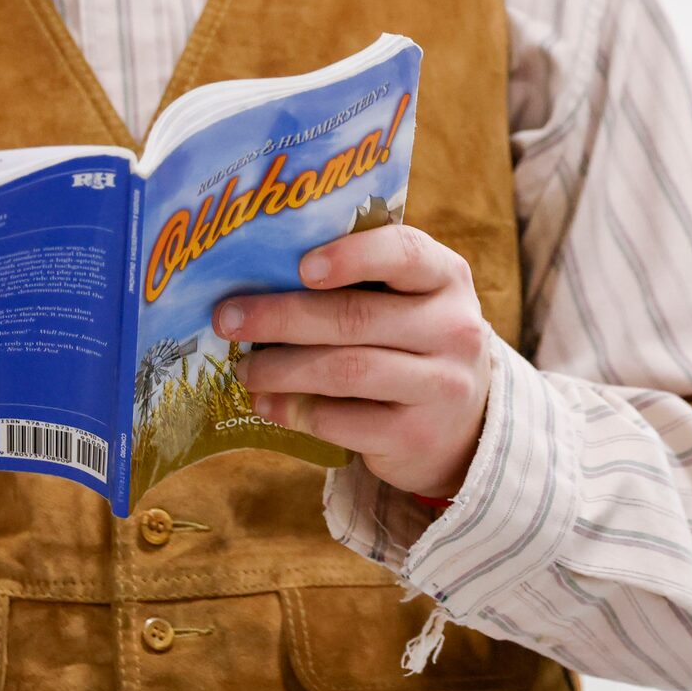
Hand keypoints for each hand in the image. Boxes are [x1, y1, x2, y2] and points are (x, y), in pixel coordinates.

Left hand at [212, 223, 492, 500]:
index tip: (300, 266)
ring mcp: (441, 386)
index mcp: (446, 277)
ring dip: (281, 368)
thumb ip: (358, 279)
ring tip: (244, 367)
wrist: (464, 427)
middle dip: (280, 317)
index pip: (405, 253)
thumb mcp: (408, 300)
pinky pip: (343, 421)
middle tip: (227, 318)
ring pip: (345, 370)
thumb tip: (257, 272)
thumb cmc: (412, 342)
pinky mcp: (416, 436)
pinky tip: (266, 403)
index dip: (351, 256)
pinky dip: (295, 410)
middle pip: (356, 317)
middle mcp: (454, 328)